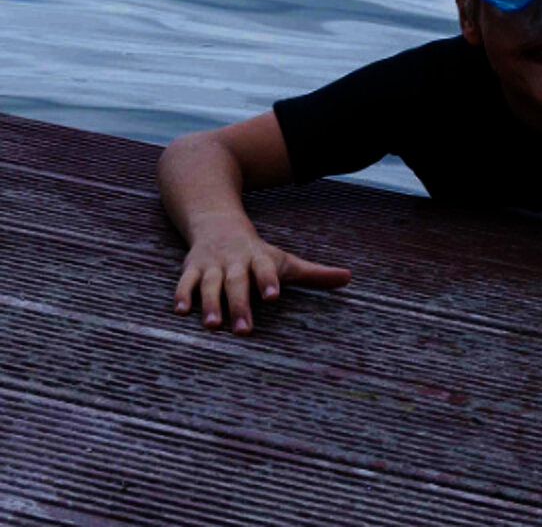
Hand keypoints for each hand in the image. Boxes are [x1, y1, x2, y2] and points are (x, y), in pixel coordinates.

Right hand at [173, 218, 350, 333]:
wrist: (218, 222)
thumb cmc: (257, 253)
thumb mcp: (285, 260)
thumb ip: (313, 274)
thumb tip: (348, 279)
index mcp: (259, 258)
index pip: (265, 268)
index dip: (268, 280)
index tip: (273, 296)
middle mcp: (235, 261)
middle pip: (237, 282)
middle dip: (240, 304)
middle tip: (244, 330)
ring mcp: (212, 265)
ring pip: (210, 284)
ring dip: (210, 303)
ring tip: (212, 325)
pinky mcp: (192, 269)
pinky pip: (185, 282)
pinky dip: (182, 295)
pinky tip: (181, 312)